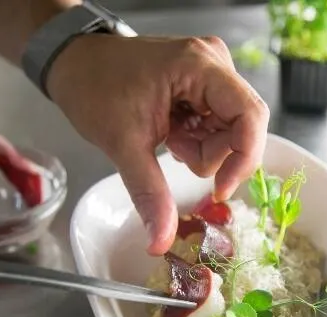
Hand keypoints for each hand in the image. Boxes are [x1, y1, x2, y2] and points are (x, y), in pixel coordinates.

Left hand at [47, 35, 268, 255]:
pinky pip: (220, 127)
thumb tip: (160, 243)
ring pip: (232, 133)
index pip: (250, 115)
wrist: (76, 64)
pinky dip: (198, 140)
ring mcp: (214, 73)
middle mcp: (216, 64)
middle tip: (173, 150)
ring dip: (202, 149)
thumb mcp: (123, 143)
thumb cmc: (94, 88)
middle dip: (211, 153)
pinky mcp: (208, 85)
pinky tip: (173, 131)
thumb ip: (149, 193)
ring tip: (168, 136)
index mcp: (200, 65)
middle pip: (242, 128)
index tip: (218, 190)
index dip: (243, 159)